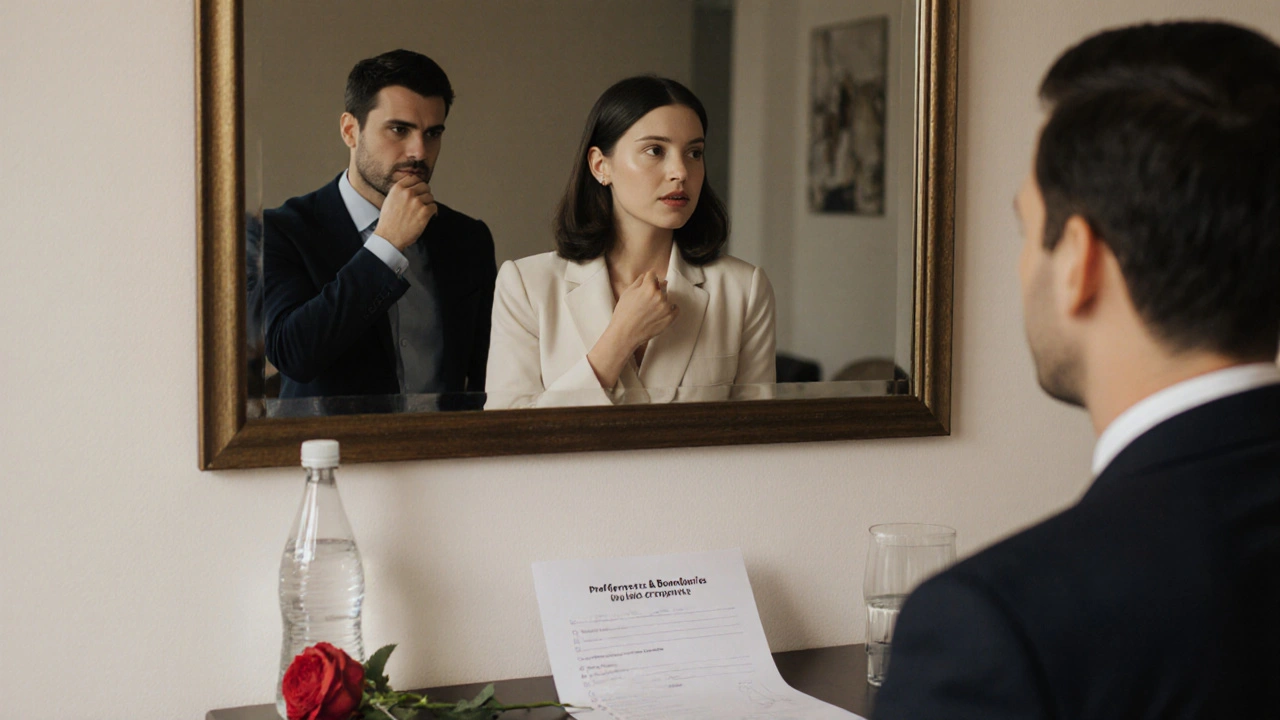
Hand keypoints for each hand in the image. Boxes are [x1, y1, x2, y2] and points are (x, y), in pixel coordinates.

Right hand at [374, 175, 436, 249]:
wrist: (389, 237)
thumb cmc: (388, 222)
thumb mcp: (389, 200)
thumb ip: (400, 192)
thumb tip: (412, 187)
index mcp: (398, 188)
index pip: (414, 178)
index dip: (418, 184)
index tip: (419, 190)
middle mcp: (407, 193)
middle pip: (425, 186)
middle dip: (425, 193)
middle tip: (423, 201)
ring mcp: (417, 202)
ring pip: (430, 197)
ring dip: (428, 204)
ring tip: (423, 211)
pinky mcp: (424, 212)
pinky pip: (434, 207)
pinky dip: (433, 212)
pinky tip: (428, 217)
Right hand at [587, 272, 678, 387]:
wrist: (625, 334)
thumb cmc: (623, 313)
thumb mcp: (628, 293)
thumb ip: (639, 281)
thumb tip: (647, 274)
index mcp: (648, 287)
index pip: (653, 275)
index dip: (648, 279)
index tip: (646, 283)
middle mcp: (659, 296)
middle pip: (662, 285)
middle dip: (655, 289)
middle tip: (646, 299)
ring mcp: (666, 308)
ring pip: (667, 296)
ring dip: (662, 299)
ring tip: (650, 309)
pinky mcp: (670, 318)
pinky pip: (675, 308)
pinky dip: (670, 308)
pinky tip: (661, 312)